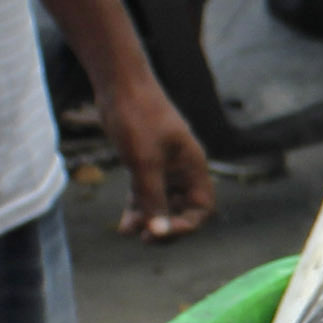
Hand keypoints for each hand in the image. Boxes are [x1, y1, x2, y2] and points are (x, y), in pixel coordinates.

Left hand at [105, 78, 215, 240]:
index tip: (163, 232)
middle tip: (144, 238)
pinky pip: (146, 192)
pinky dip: (137, 207)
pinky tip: (124, 221)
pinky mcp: (145, 161)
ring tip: (128, 231)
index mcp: (193, 166)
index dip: (187, 225)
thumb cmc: (138, 118)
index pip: (202, 207)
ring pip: (162, 202)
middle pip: (182, 209)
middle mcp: (182, 168)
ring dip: (148, 219)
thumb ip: (152, 199)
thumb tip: (159, 233)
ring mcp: (164, 165)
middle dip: (165, 225)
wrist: (120, 84)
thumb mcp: (144, 163)